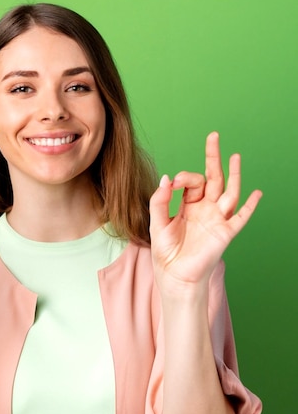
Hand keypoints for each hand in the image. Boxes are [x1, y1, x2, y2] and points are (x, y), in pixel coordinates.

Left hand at [149, 132, 261, 287]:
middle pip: (212, 178)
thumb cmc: (166, 253)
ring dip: (233, 174)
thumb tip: (166, 178)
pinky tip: (257, 193)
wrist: (175, 277)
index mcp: (188, 206)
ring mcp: (217, 220)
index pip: (191, 182)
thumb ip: (159, 201)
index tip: (173, 184)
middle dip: (212, 157)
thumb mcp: (157, 223)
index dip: (183, 177)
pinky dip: (250, 206)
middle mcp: (205, 209)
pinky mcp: (225, 233)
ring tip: (235, 155)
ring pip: (229, 192)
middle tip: (213, 136)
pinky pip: (241, 217)